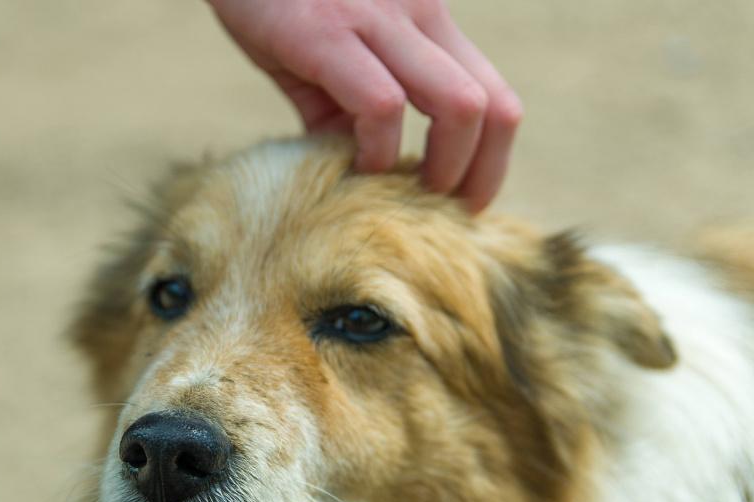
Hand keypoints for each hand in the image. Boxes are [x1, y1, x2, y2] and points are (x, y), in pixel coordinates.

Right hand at [207, 0, 521, 211]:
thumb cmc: (274, 2)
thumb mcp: (327, 53)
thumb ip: (345, 109)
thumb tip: (353, 169)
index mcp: (425, 20)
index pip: (496, 96)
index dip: (493, 160)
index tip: (463, 201)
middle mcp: (418, 13)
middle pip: (493, 107)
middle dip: (477, 175)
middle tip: (441, 211)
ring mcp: (378, 19)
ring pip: (459, 106)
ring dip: (440, 169)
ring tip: (404, 196)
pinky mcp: (326, 33)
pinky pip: (381, 106)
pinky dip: (377, 153)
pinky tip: (353, 168)